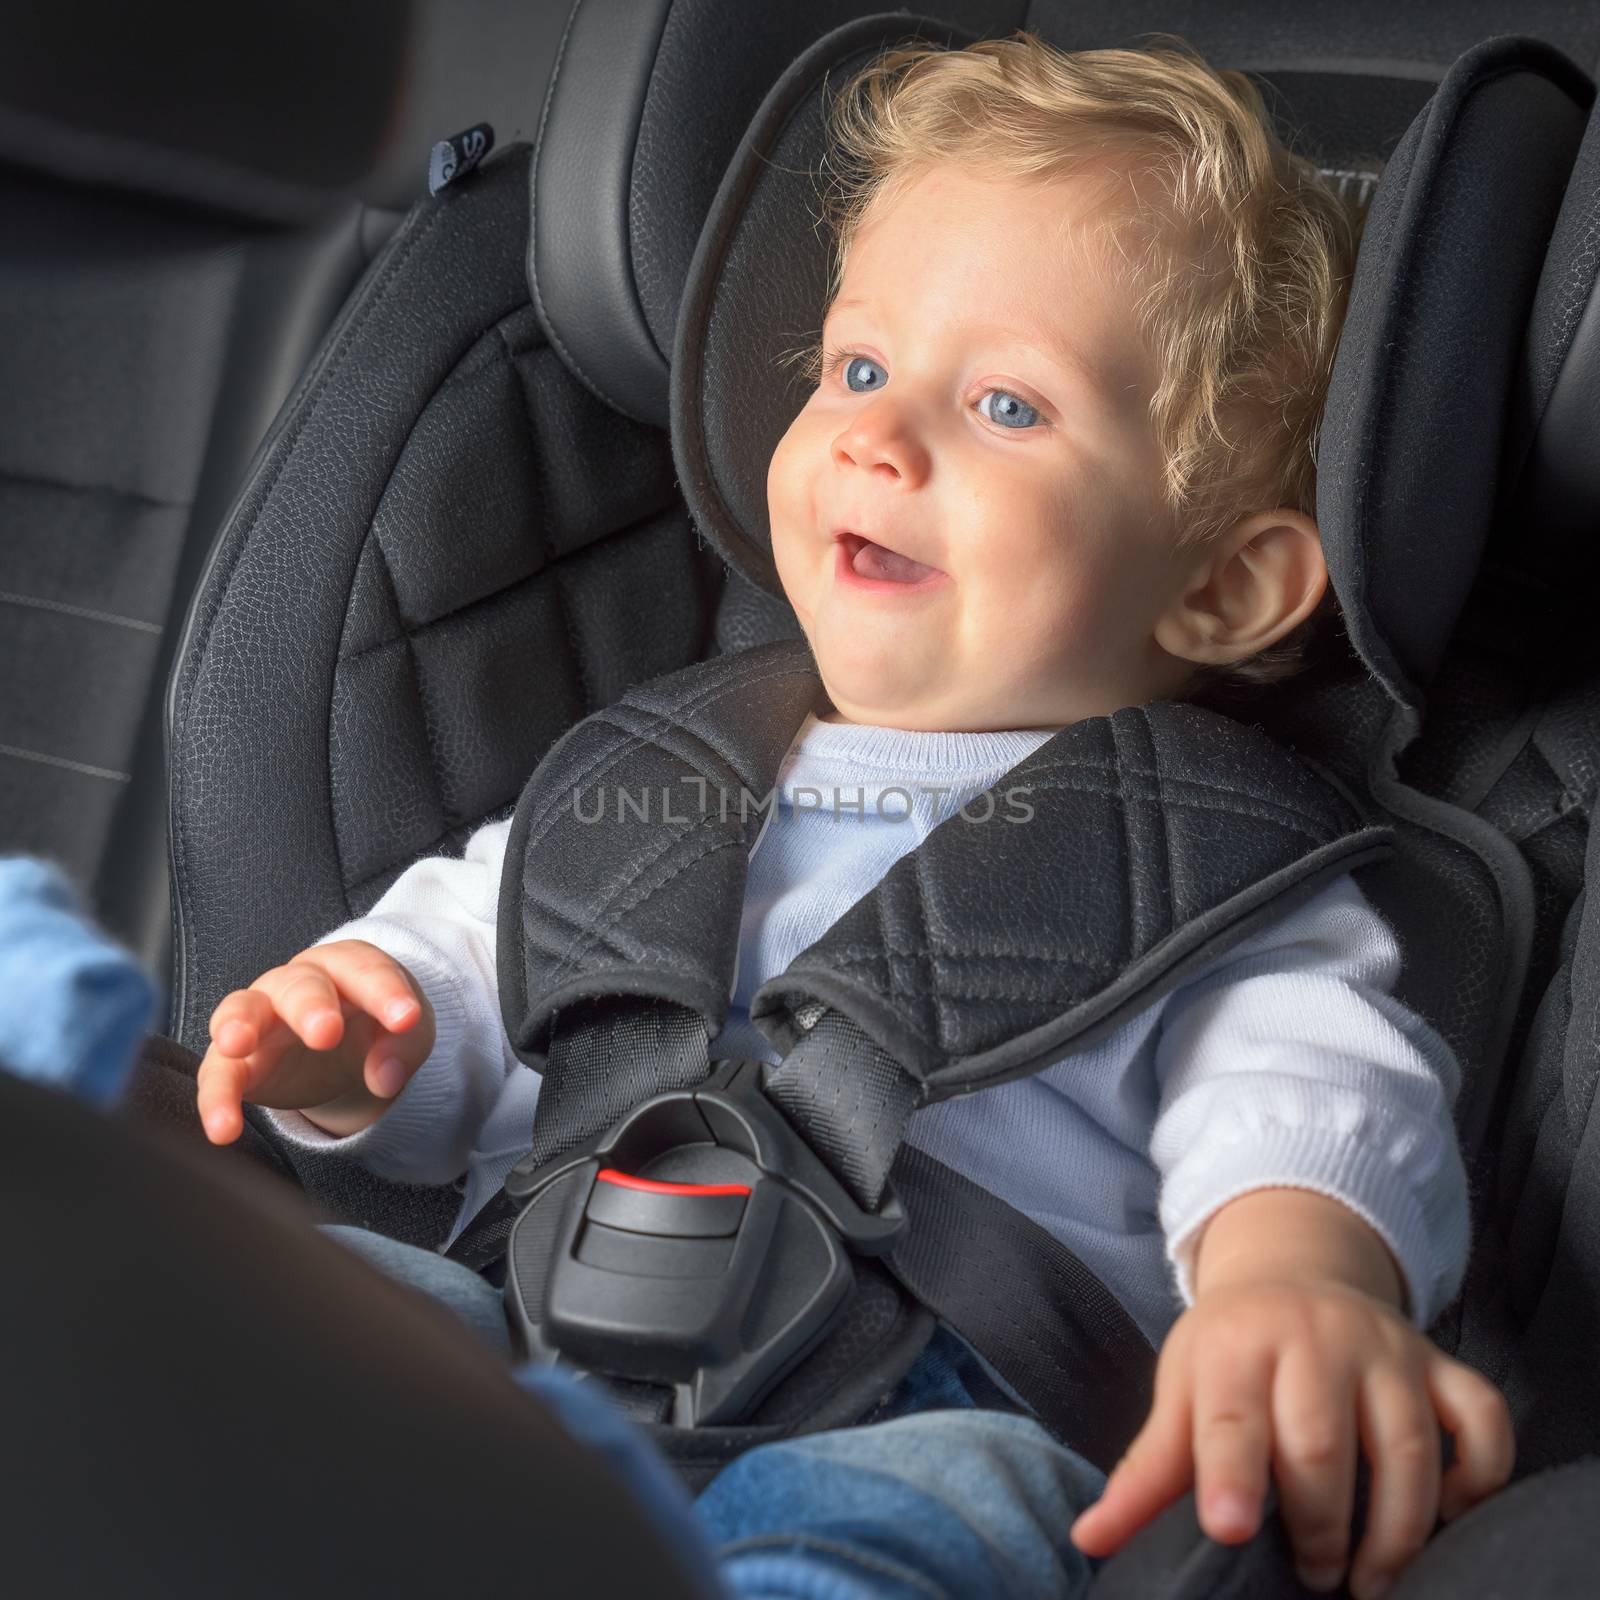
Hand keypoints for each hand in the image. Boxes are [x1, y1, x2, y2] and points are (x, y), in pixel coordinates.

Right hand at [197, 939, 435, 1141]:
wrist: (343, 1043)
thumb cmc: (374, 1022)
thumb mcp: (406, 1031)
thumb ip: (403, 1047)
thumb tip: (384, 1077)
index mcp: (346, 966)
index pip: (365, 968)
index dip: (385, 991)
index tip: (406, 1019)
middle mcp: (298, 983)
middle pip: (300, 984)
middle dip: (311, 1005)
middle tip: (326, 1032)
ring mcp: (261, 1016)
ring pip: (242, 1008)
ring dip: (238, 1023)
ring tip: (238, 1044)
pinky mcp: (237, 1060)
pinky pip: (218, 1074)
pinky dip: (216, 1098)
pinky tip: (223, 1128)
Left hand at [1069, 1279, 1512, 1597]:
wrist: (1293, 1270)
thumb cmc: (1230, 1351)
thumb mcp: (1180, 1391)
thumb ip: (1145, 1469)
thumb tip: (1087, 1538)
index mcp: (1235, 1346)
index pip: (1231, 1415)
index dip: (1230, 1474)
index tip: (1228, 1529)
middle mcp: (1314, 1338)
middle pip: (1323, 1445)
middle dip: (1317, 1525)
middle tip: (1309, 1575)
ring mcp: (1385, 1348)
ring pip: (1408, 1446)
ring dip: (1397, 1527)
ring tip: (1369, 1579)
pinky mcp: (1440, 1362)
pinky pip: (1481, 1420)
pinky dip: (1479, 1476)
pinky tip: (1448, 1517)